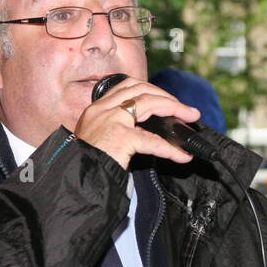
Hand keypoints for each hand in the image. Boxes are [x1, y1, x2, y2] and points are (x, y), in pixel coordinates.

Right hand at [73, 75, 200, 170]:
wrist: (75, 180)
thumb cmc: (88, 165)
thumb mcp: (100, 139)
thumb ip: (120, 128)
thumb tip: (151, 131)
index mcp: (97, 108)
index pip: (127, 85)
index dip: (152, 89)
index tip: (168, 100)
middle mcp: (102, 110)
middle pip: (141, 88)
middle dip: (167, 96)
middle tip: (187, 110)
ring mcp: (110, 121)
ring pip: (149, 103)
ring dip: (174, 109)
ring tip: (190, 119)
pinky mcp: (119, 137)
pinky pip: (152, 139)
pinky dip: (170, 147)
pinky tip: (181, 155)